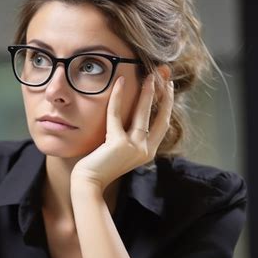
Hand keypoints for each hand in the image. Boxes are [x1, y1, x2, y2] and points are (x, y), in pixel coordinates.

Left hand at [71, 73, 173, 191]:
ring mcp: (134, 148)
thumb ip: (129, 136)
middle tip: (165, 75)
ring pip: (144, 114)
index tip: (169, 87)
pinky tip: (120, 82)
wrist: (89, 182)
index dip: (167, 105)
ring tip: (150, 76)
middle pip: (160, 117)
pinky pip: (117, 115)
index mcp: (147, 152)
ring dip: (148, 93)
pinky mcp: (118, 144)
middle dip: (164, 94)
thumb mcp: (120, 150)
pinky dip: (118, 97)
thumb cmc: (100, 166)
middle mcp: (145, 150)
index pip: (162, 124)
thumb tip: (131, 116)